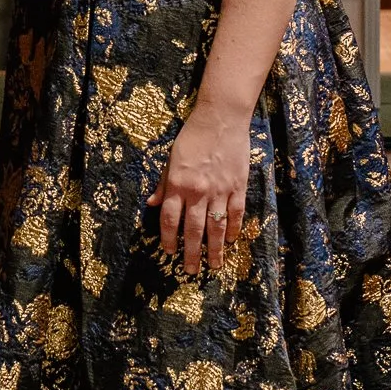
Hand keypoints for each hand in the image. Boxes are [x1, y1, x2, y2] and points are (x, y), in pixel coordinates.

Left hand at [147, 100, 250, 275]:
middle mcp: (198, 191)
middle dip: (191, 253)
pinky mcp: (238, 187)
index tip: (169, 253)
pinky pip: (236, 214)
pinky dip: (234, 230)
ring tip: (213, 266)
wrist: (221, 119)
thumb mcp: (171, 158)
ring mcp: (220, 191)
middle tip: (190, 270)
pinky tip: (231, 242)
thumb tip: (152, 204)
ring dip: (214, 250)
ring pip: (216, 228)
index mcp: (178, 184)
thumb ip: (164, 184)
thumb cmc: (192, 136)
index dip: (169, 239)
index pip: (171, 219)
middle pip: (193, 230)